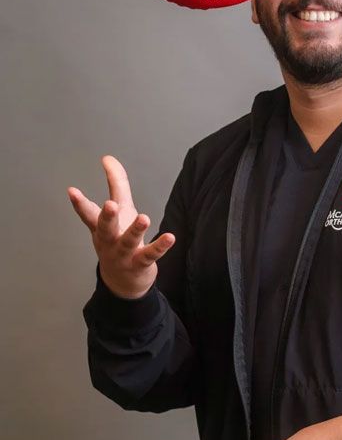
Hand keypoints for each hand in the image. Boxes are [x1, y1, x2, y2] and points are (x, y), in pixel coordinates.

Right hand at [67, 155, 175, 299]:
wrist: (123, 282)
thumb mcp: (119, 210)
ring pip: (128, 242)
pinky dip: (160, 247)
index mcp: (101, 228)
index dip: (79, 203)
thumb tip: (108, 158)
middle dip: (107, 217)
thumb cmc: (119, 239)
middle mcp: (110, 241)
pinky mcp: (140, 264)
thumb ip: (115, 184)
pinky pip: (150, 255)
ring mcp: (124, 254)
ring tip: (144, 218)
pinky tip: (170, 237)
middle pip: (105, 229)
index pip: (88, 214)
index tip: (72, 191)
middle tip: (109, 205)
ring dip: (135, 230)